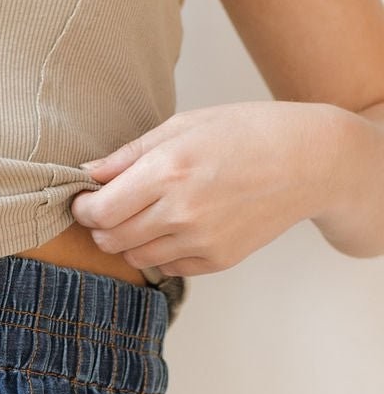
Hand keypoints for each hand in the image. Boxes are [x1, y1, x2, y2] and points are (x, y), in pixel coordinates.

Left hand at [69, 101, 335, 277]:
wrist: (309, 162)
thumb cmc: (247, 133)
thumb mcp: (184, 126)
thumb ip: (129, 154)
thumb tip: (86, 173)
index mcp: (167, 170)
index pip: (98, 210)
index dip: (83, 208)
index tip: (85, 199)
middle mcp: (180, 211)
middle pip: (110, 239)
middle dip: (101, 226)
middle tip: (113, 207)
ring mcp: (199, 241)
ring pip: (134, 258)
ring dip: (129, 241)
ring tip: (147, 214)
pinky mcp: (216, 261)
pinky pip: (166, 268)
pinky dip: (161, 252)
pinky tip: (177, 226)